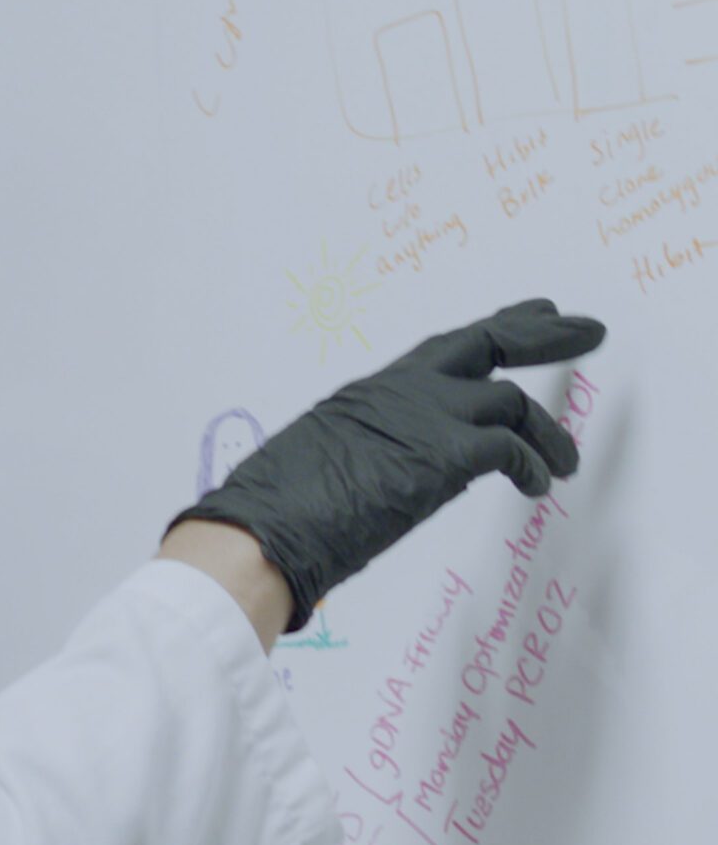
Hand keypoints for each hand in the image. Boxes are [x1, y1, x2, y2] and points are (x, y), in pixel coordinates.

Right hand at [171, 299, 605, 632]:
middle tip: (582, 330)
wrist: (261, 530)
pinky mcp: (441, 453)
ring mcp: (420, 417)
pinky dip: (532, 463)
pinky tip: (535, 484)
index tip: (528, 315)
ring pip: (509, 399)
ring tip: (563, 462)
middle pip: (483, 343)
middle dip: (539, 333)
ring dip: (546, 430)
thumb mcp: (319, 466)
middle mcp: (397, 393)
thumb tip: (382, 483)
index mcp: (366, 396)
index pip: (441, 353)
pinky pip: (510, 446)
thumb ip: (363, 459)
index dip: (490, 332)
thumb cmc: (272, 513)